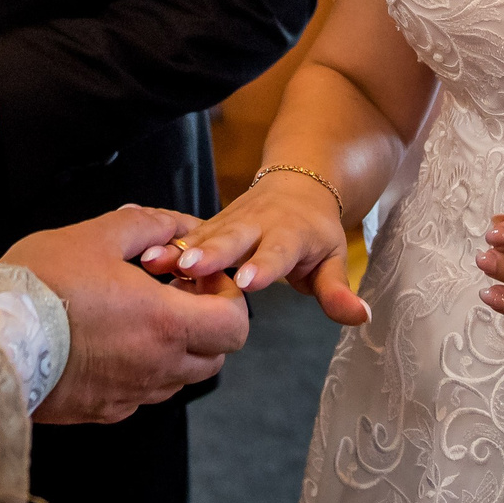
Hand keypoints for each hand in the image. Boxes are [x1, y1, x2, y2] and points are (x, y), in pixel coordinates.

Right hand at [6, 206, 251, 423]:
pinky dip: (141, 371)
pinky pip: (141, 395)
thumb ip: (146, 226)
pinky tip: (111, 344)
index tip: (199, 278)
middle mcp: (157, 366)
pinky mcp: (104, 411)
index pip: (235, 324)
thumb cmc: (42, 284)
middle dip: (206, 324)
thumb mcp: (96, 236)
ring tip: (139, 317)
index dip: (228, 297)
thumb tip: (174, 224)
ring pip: (180, 378)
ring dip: (175, 349)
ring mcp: (131, 395)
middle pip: (216, 356)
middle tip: (175, 295)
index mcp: (165, 322)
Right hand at [155, 170, 363, 325]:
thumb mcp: (333, 258)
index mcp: (291, 234)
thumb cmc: (313, 232)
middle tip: (189, 268)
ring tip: (152, 263)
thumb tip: (361, 316)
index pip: (277, 252)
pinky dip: (166, 245)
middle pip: (233, 238)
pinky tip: (142, 258)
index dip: (263, 267)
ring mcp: (230, 221)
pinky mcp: (210, 224)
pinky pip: (186, 234)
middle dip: (211, 252)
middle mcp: (258, 224)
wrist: (296, 185)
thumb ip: (337, 290)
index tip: (246, 284)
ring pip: (203, 234)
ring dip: (178, 249)